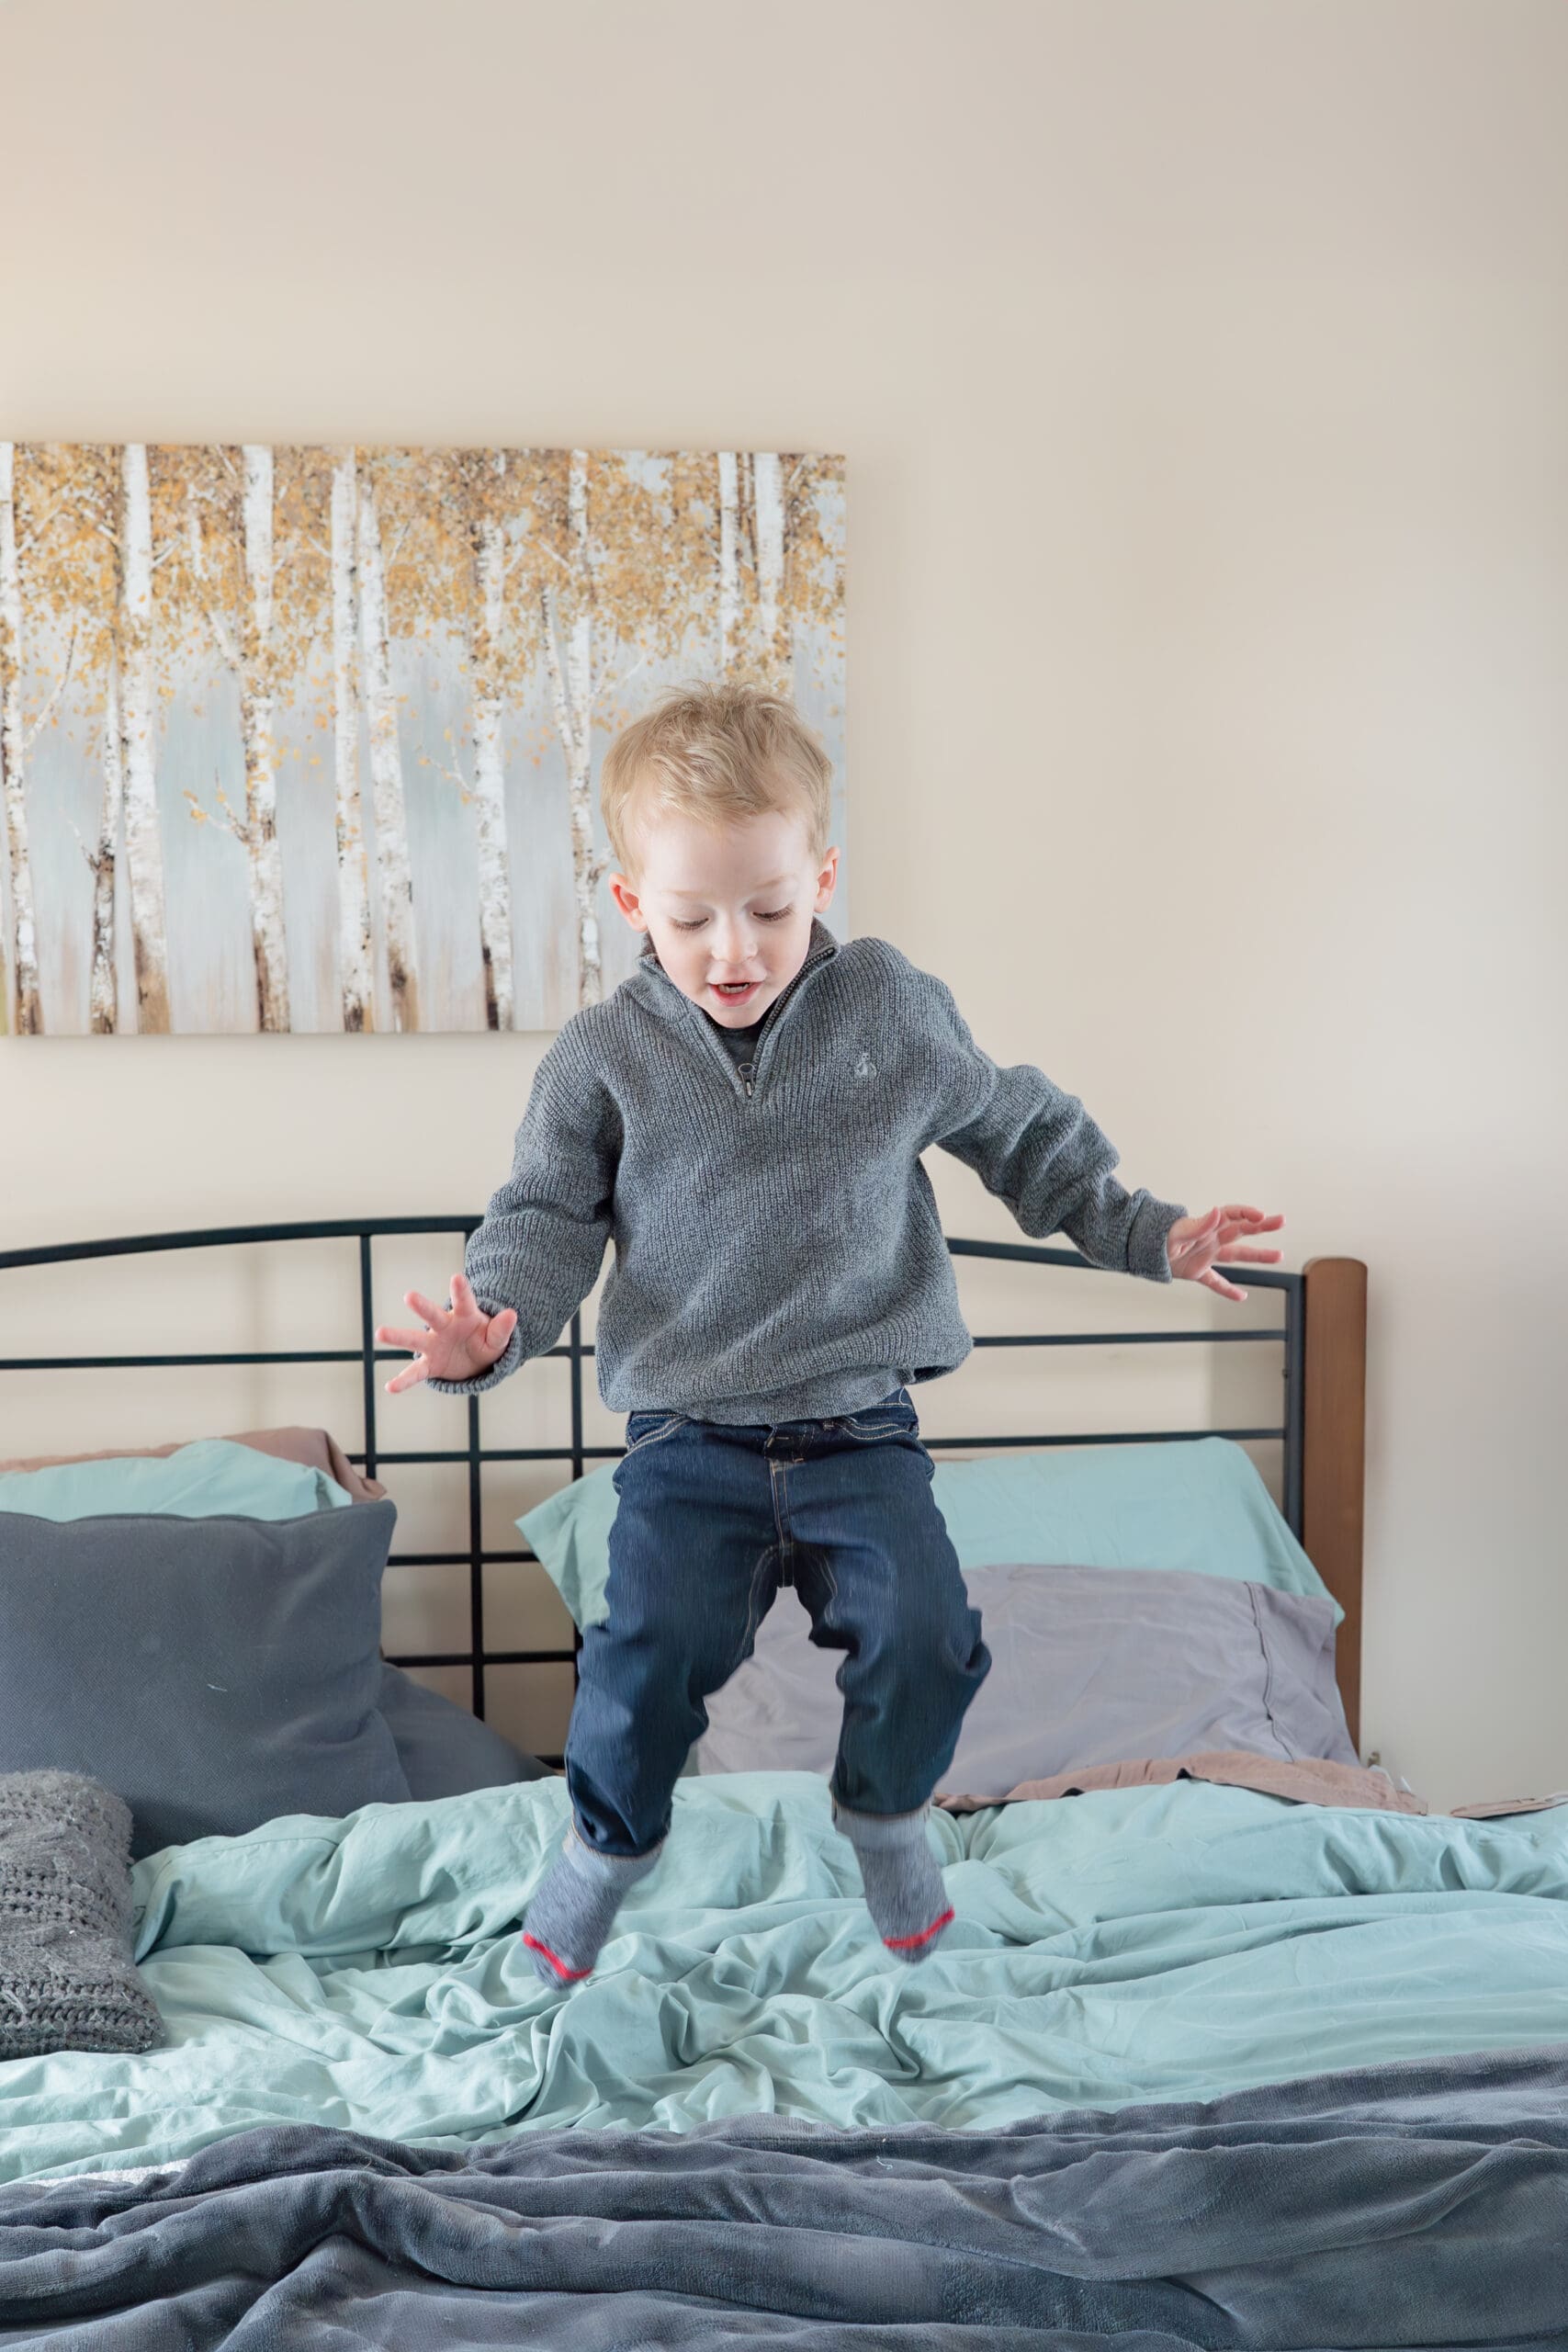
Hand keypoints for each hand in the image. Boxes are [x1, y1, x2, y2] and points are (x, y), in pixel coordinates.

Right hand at [374, 1272, 517, 1394]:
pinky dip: (403, 1381)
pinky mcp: (430, 1364)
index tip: (456, 1277)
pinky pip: (415, 1373)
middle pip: (433, 1316)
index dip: (461, 1290)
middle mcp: (445, 1327)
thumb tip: (512, 1314)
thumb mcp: (498, 1338)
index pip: (464, 1301)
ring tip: (379, 1332)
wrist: (475, 1360)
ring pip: (415, 1340)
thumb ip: (502, 1329)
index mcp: (465, 1316)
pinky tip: (389, 1387)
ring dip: (398, 1336)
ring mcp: (434, 1345)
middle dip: (422, 1306)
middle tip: (409, 1296)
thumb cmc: (486, 1341)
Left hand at [1166, 1204, 1283, 1302]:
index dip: (1247, 1214)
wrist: (1139, 1250)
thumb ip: (1198, 1224)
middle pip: (1242, 1230)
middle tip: (1281, 1220)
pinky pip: (1217, 1281)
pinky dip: (1228, 1290)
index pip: (1232, 1215)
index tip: (1261, 1215)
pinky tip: (1241, 1297)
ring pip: (1237, 1255)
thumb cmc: (1155, 1236)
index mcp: (1206, 1226)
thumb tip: (1216, 1212)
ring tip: (1278, 1256)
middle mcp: (1211, 1239)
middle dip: (1262, 1226)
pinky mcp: (1198, 1271)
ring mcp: (1206, 1255)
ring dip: (1257, 1255)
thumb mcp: (1176, 1230)